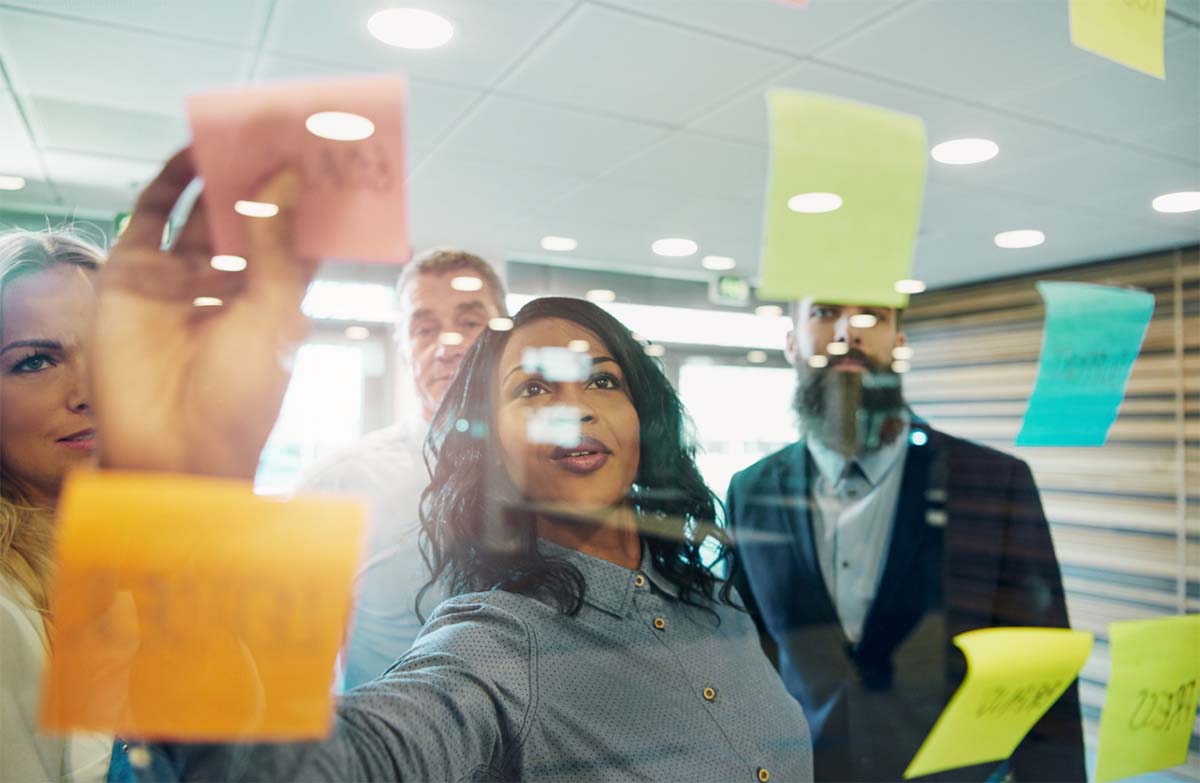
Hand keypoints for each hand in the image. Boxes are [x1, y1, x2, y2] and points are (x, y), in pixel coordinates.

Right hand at [91, 149, 317, 477]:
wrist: (174, 447)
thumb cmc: (243, 394)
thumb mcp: (275, 311)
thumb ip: (278, 241)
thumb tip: (289, 176)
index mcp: (274, 300)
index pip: (295, 237)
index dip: (310, 200)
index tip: (330, 156)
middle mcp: (229, 285)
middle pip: (247, 218)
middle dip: (264, 178)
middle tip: (286, 127)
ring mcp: (181, 279)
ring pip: (202, 212)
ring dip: (221, 172)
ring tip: (243, 128)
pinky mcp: (136, 275)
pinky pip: (151, 216)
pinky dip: (170, 182)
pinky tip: (194, 152)